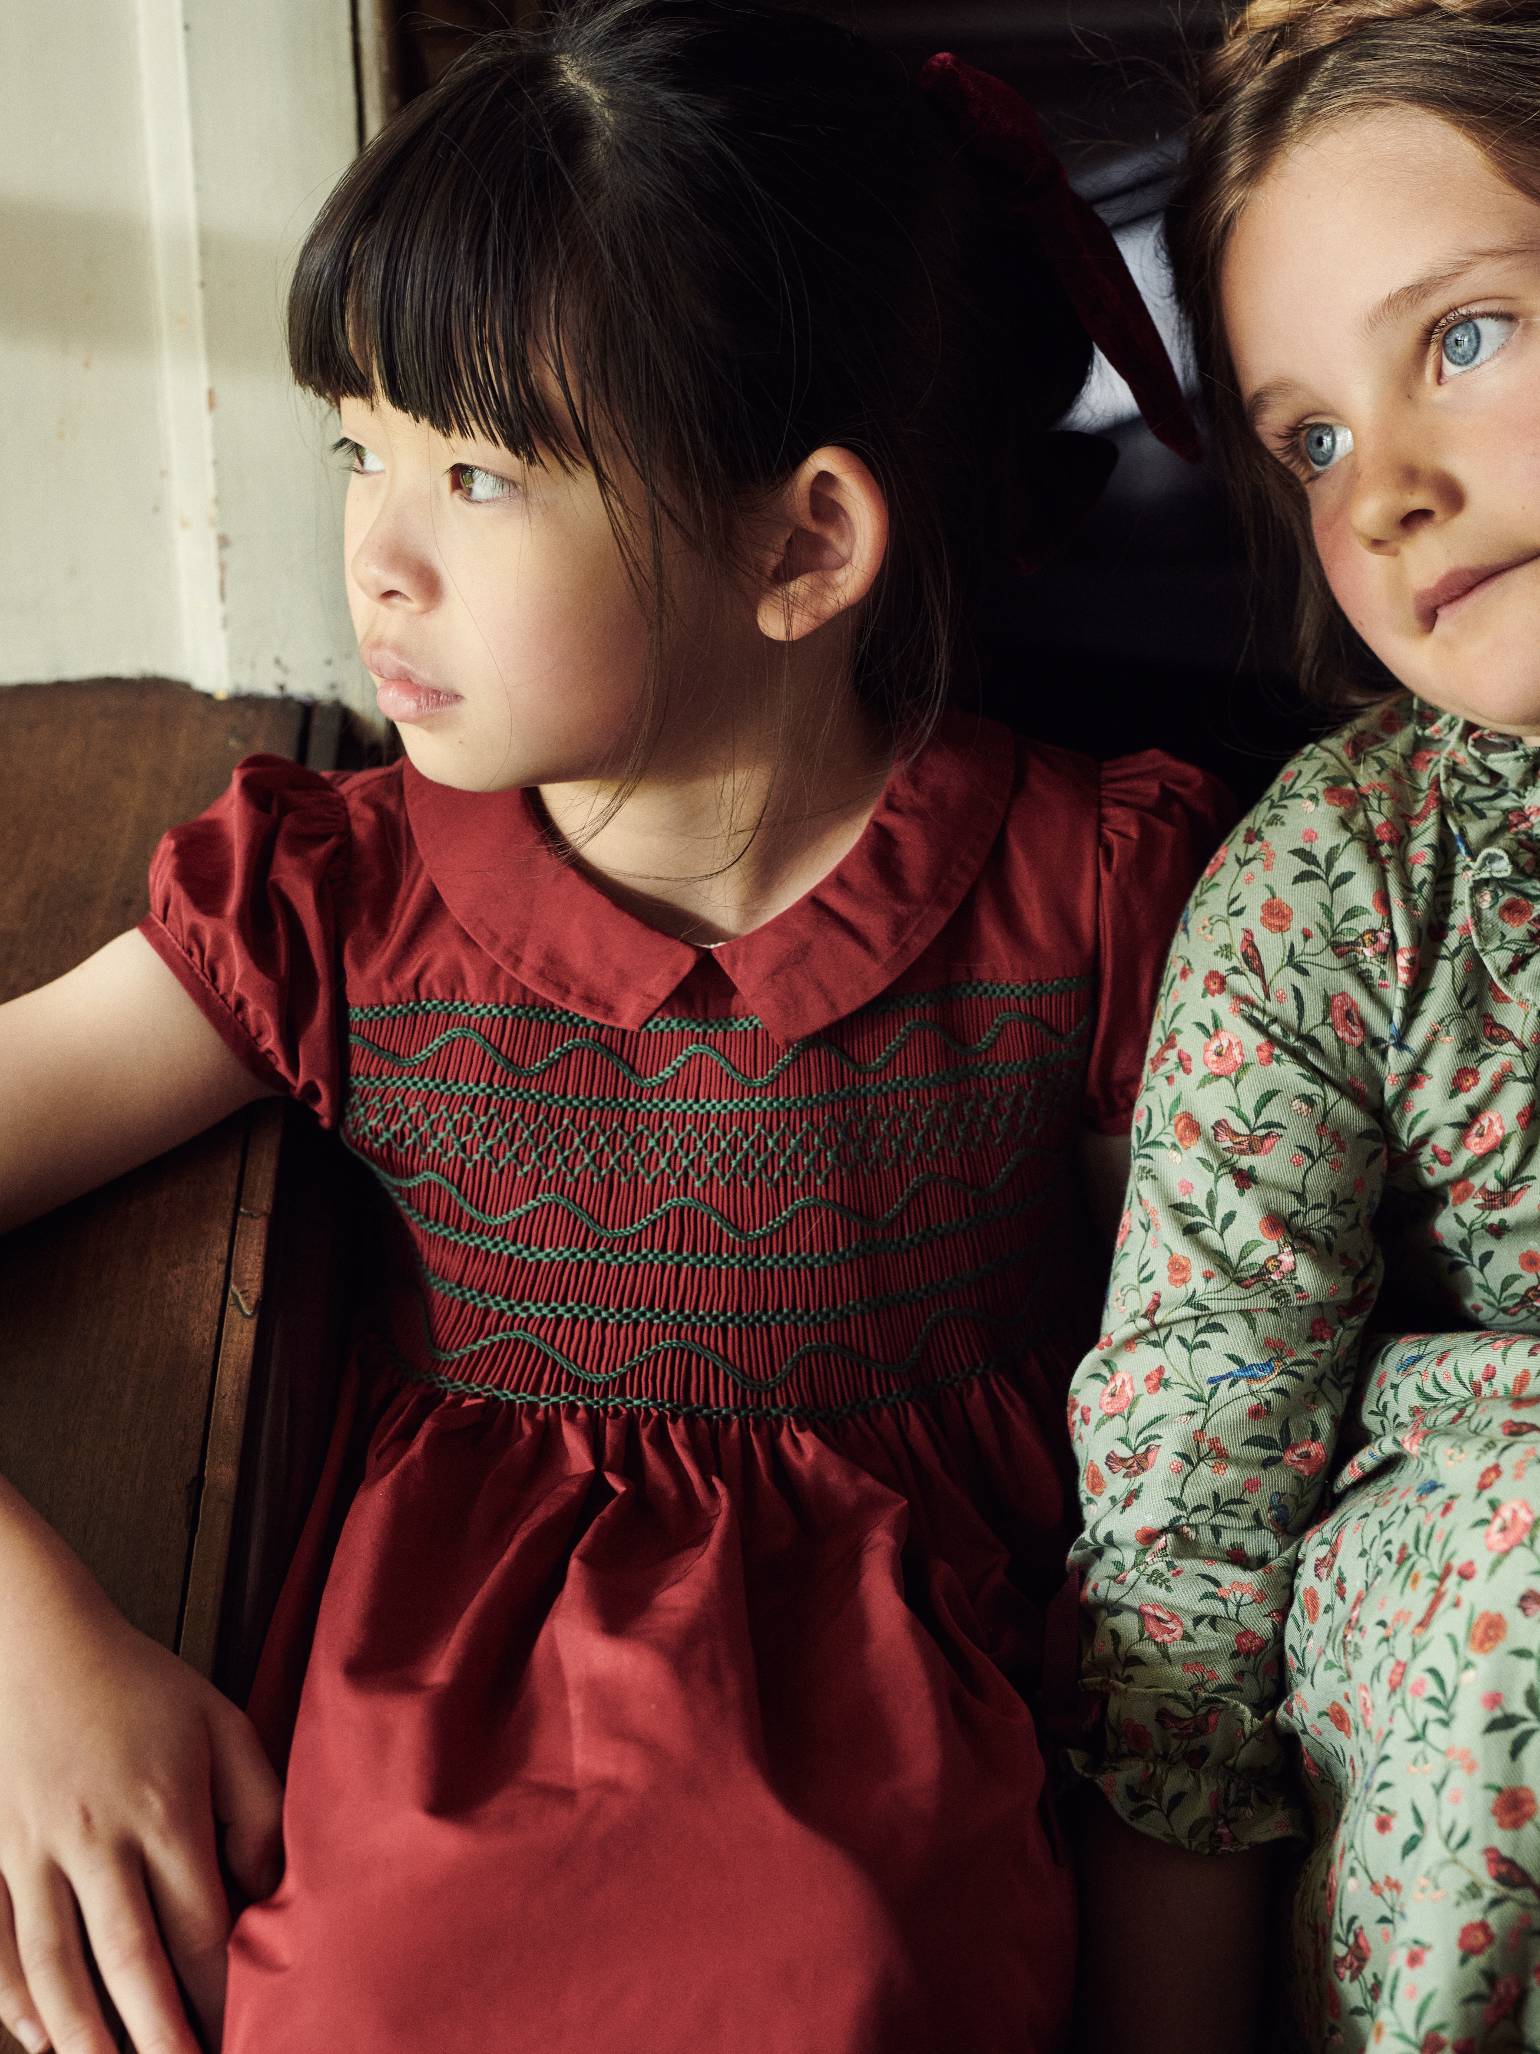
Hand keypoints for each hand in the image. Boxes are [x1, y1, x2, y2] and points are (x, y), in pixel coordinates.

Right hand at [0, 1580, 283, 2052]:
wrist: (37, 1643)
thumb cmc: (138, 1685)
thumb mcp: (221, 1723)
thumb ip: (257, 1804)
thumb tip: (266, 1887)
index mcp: (165, 1809)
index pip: (199, 1926)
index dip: (218, 1992)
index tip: (236, 2037)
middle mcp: (97, 1840)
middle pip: (130, 1961)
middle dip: (156, 2038)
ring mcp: (33, 1853)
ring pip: (56, 1967)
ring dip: (85, 2036)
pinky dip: (11, 2000)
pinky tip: (38, 2038)